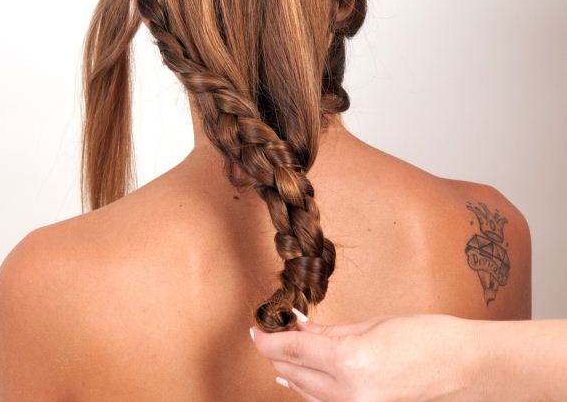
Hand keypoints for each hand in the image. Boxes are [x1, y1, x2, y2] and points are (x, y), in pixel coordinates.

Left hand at [250, 311, 483, 401]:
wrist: (463, 366)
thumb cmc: (423, 335)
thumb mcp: (369, 325)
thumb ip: (328, 333)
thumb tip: (298, 328)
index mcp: (349, 362)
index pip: (292, 350)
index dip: (268, 340)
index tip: (256, 330)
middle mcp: (349, 394)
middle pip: (295, 373)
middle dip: (277, 354)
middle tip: (268, 335)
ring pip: (309, 394)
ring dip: (292, 373)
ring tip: (281, 356)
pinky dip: (312, 390)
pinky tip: (304, 378)